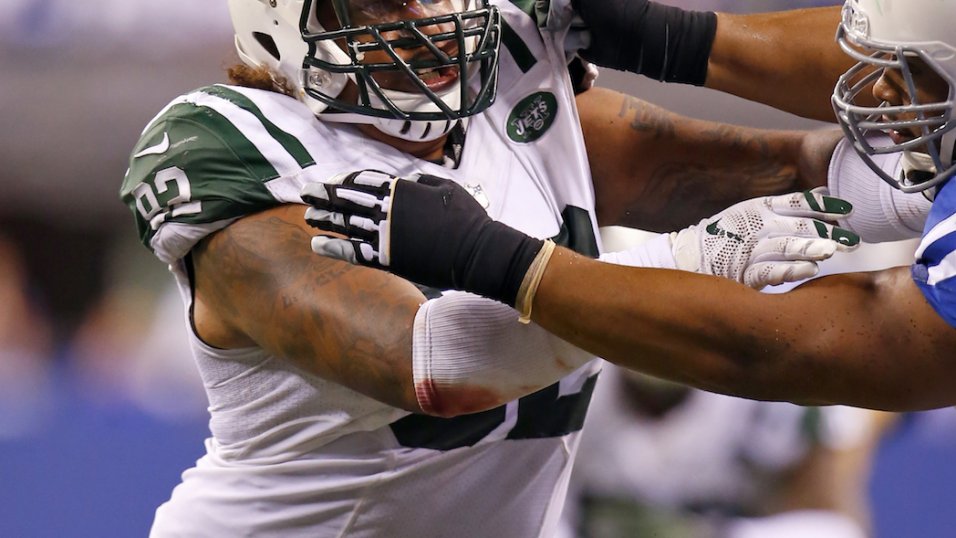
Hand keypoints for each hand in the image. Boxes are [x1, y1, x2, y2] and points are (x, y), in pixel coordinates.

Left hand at [301, 170, 542, 305]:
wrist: (475, 252)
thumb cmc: (466, 219)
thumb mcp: (447, 188)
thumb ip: (425, 182)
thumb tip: (412, 180)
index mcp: (401, 190)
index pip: (362, 181)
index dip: (343, 180)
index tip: (329, 181)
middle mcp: (387, 210)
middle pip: (347, 200)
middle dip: (324, 195)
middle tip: (306, 193)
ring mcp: (384, 236)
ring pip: (345, 224)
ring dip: (324, 219)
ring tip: (308, 216)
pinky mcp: (386, 259)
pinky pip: (352, 252)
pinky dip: (333, 247)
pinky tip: (317, 244)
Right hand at [671, 188, 860, 288]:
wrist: (688, 257)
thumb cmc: (725, 236)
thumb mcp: (752, 212)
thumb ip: (785, 206)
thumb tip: (823, 194)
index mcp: (759, 208)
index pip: (797, 202)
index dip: (824, 203)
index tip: (849, 208)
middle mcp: (757, 226)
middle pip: (798, 225)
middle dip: (828, 231)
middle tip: (854, 237)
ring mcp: (750, 248)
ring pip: (786, 246)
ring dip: (811, 247)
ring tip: (833, 250)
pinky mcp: (743, 272)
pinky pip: (769, 270)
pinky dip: (789, 270)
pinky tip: (809, 270)